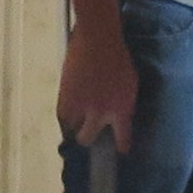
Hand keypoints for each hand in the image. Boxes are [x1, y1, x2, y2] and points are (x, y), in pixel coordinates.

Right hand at [59, 23, 138, 151]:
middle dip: (87, 139)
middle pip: (88, 138)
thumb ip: (123, 103)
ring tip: (76, 118)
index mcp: (121, 109)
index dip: (121, 146)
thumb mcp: (130, 84)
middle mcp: (100, 113)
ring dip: (74, 125)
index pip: (123, 137)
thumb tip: (118, 114)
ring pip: (72, 128)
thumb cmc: (118, 57)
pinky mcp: (66, 97)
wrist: (98, 40)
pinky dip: (65, 114)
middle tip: (87, 135)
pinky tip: (68, 110)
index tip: (120, 152)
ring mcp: (81, 106)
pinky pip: (62, 115)